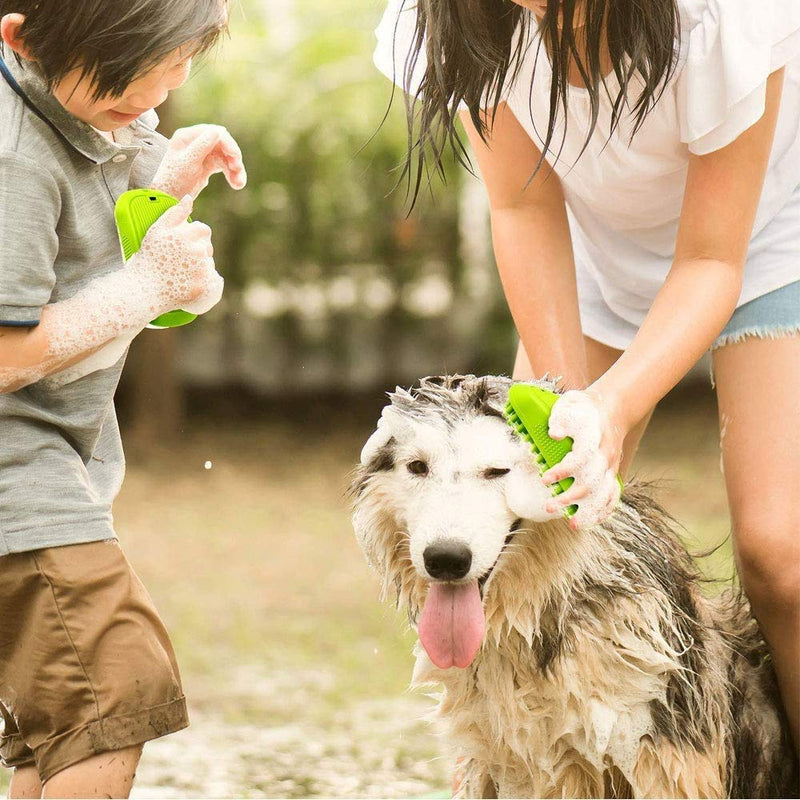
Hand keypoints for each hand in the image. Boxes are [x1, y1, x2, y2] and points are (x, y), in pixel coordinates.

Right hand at [129, 194, 222, 316]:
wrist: (143, 290)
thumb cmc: (147, 259)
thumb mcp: (157, 231)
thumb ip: (175, 213)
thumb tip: (189, 198)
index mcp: (186, 234)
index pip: (204, 231)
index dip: (196, 237)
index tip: (185, 244)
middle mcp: (196, 250)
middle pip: (207, 248)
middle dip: (197, 252)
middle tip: (179, 261)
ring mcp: (200, 269)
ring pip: (209, 264)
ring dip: (200, 266)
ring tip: (180, 272)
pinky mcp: (202, 286)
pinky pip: (211, 281)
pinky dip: (202, 281)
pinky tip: (186, 282)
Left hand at [151, 124, 246, 198]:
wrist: (167, 199)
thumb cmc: (173, 181)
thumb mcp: (187, 163)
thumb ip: (201, 146)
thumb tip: (218, 131)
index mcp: (187, 137)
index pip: (213, 132)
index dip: (227, 143)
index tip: (236, 157)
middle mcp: (196, 142)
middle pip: (222, 144)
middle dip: (233, 157)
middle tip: (238, 170)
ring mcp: (202, 153)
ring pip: (226, 156)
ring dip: (235, 168)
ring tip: (239, 183)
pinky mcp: (207, 165)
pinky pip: (224, 166)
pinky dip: (232, 174)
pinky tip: (237, 184)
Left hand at [540, 388, 624, 529]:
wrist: (612, 409)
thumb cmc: (584, 409)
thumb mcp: (569, 404)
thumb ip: (559, 418)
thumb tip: (554, 434)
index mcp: (594, 438)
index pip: (580, 458)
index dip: (563, 471)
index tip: (545, 479)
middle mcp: (605, 455)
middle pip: (591, 482)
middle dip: (569, 498)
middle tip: (549, 506)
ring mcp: (610, 467)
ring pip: (603, 494)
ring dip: (589, 511)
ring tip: (573, 525)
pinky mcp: (612, 474)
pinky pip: (612, 496)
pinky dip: (604, 511)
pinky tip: (589, 521)